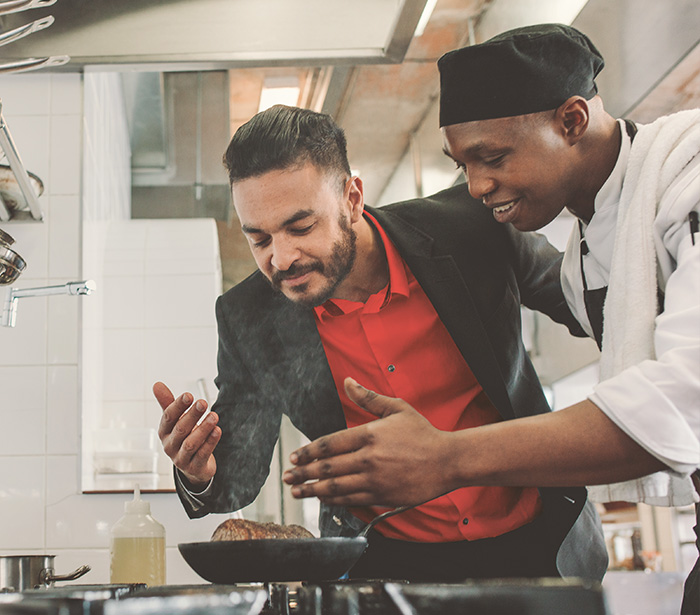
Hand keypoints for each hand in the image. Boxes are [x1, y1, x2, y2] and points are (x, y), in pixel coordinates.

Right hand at [153, 381, 219, 488]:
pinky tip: (217, 430)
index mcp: (164, 432)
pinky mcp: (194, 467)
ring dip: (203, 429)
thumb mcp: (176, 421)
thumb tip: (157, 384)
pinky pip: (202, 454)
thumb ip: (168, 403)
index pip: (168, 417)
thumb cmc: (184, 437)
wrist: (193, 465)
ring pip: (191, 443)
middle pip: (180, 429)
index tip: (189, 395)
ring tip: (214, 416)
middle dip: (192, 415)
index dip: (178, 406)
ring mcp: (181, 458)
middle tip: (203, 402)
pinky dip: (210, 442)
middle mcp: (170, 446)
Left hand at [282, 377, 456, 506]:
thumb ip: (368, 398)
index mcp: (370, 435)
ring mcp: (375, 480)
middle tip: (288, 477)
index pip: (330, 444)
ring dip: (313, 490)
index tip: (295, 457)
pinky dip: (335, 501)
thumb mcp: (397, 408)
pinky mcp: (382, 496)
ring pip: (336, 487)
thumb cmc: (423, 433)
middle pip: (328, 467)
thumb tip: (347, 381)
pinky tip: (324, 500)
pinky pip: (352, 500)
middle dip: (303, 473)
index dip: (308, 451)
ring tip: (298, 491)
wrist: (448, 461)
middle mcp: (369, 459)